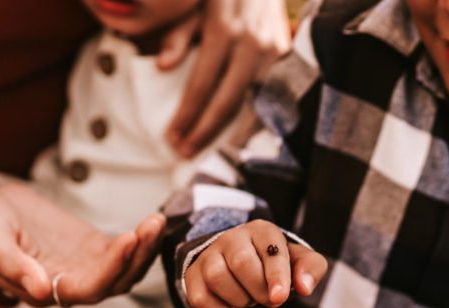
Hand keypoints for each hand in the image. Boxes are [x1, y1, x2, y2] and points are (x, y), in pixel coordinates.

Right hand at [0, 184, 162, 305]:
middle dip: (137, 257)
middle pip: (116, 282)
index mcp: (44, 291)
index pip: (88, 290)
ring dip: (144, 249)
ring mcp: (84, 267)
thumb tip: (43, 292)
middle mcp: (69, 286)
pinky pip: (124, 251)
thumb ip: (12, 266)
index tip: (128, 238)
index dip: (111, 268)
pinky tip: (154, 222)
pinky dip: (140, 239)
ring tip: (156, 222)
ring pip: (125, 269)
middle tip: (152, 226)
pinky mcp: (92, 249)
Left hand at [158, 0, 290, 157]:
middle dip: (205, 131)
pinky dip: (257, 119)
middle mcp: (251, 46)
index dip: (186, 115)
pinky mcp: (287, 58)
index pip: (201, 86)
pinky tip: (242, 135)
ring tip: (215, 152)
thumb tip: (162, 66)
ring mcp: (274, 54)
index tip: (172, 137)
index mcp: (223, 31)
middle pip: (227, 102)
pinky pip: (271, 98)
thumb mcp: (193, 6)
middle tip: (186, 152)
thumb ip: (178, 35)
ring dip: (234, 133)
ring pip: (253, 105)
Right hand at [184, 219, 326, 307]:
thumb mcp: (299, 261)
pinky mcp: (193, 274)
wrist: (244, 264)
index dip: (276, 275)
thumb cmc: (276, 264)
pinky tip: (230, 307)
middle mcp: (233, 237)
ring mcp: (210, 255)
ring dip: (239, 298)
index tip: (280, 297)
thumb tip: (304, 287)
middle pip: (241, 262)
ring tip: (248, 298)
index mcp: (262, 231)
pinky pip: (199, 297)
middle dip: (258, 289)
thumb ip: (311, 268)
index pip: (269, 250)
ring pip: (217, 277)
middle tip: (268, 298)